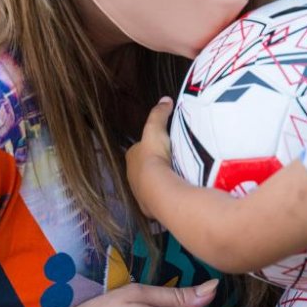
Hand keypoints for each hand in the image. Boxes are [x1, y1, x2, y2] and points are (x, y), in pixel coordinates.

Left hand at [126, 97, 176, 217]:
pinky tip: (174, 194)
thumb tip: (165, 99)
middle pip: (143, 168)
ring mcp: (140, 194)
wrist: (159, 188)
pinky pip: (157, 200)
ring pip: (149, 185)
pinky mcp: (149, 207)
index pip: (138, 150)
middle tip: (170, 163)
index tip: (162, 146)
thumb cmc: (154, 156)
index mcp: (131, 157)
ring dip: (159, 182)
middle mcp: (132, 176)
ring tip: (175, 178)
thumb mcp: (156, 129)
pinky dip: (164, 196)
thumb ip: (159, 114)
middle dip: (153, 167)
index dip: (149, 148)